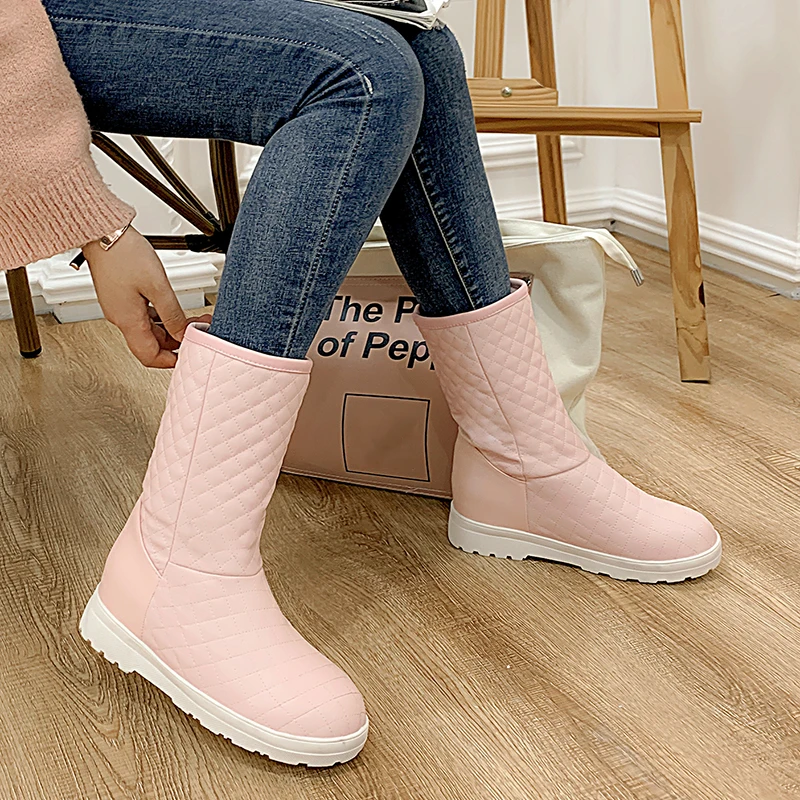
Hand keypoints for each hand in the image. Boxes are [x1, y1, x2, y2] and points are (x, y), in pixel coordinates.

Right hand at [84, 227, 211, 367]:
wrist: (102, 232)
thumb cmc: (124, 254)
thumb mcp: (158, 286)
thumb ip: (172, 314)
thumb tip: (183, 334)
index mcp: (128, 320)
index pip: (148, 356)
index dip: (169, 361)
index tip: (188, 357)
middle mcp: (121, 318)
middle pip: (151, 344)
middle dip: (177, 341)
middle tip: (198, 332)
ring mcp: (120, 308)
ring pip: (149, 330)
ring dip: (172, 328)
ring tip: (193, 319)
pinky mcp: (122, 298)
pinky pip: (144, 317)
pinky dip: (162, 317)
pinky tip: (175, 310)